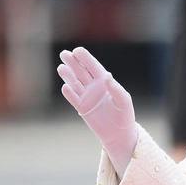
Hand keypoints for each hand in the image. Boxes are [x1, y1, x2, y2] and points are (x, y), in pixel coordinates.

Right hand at [57, 47, 136, 175]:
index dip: (85, 58)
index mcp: (104, 81)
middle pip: (81, 72)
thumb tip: (106, 76)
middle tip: (64, 54)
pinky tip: (65, 86)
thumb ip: (115, 88)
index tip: (77, 50)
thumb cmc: (124, 115)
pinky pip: (73, 98)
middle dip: (73, 62)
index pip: (93, 66)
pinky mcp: (82, 108)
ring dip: (68, 75)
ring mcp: (86, 96)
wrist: (119, 134)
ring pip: (75, 83)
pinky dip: (69, 93)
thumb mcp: (123, 100)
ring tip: (61, 67)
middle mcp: (94, 86)